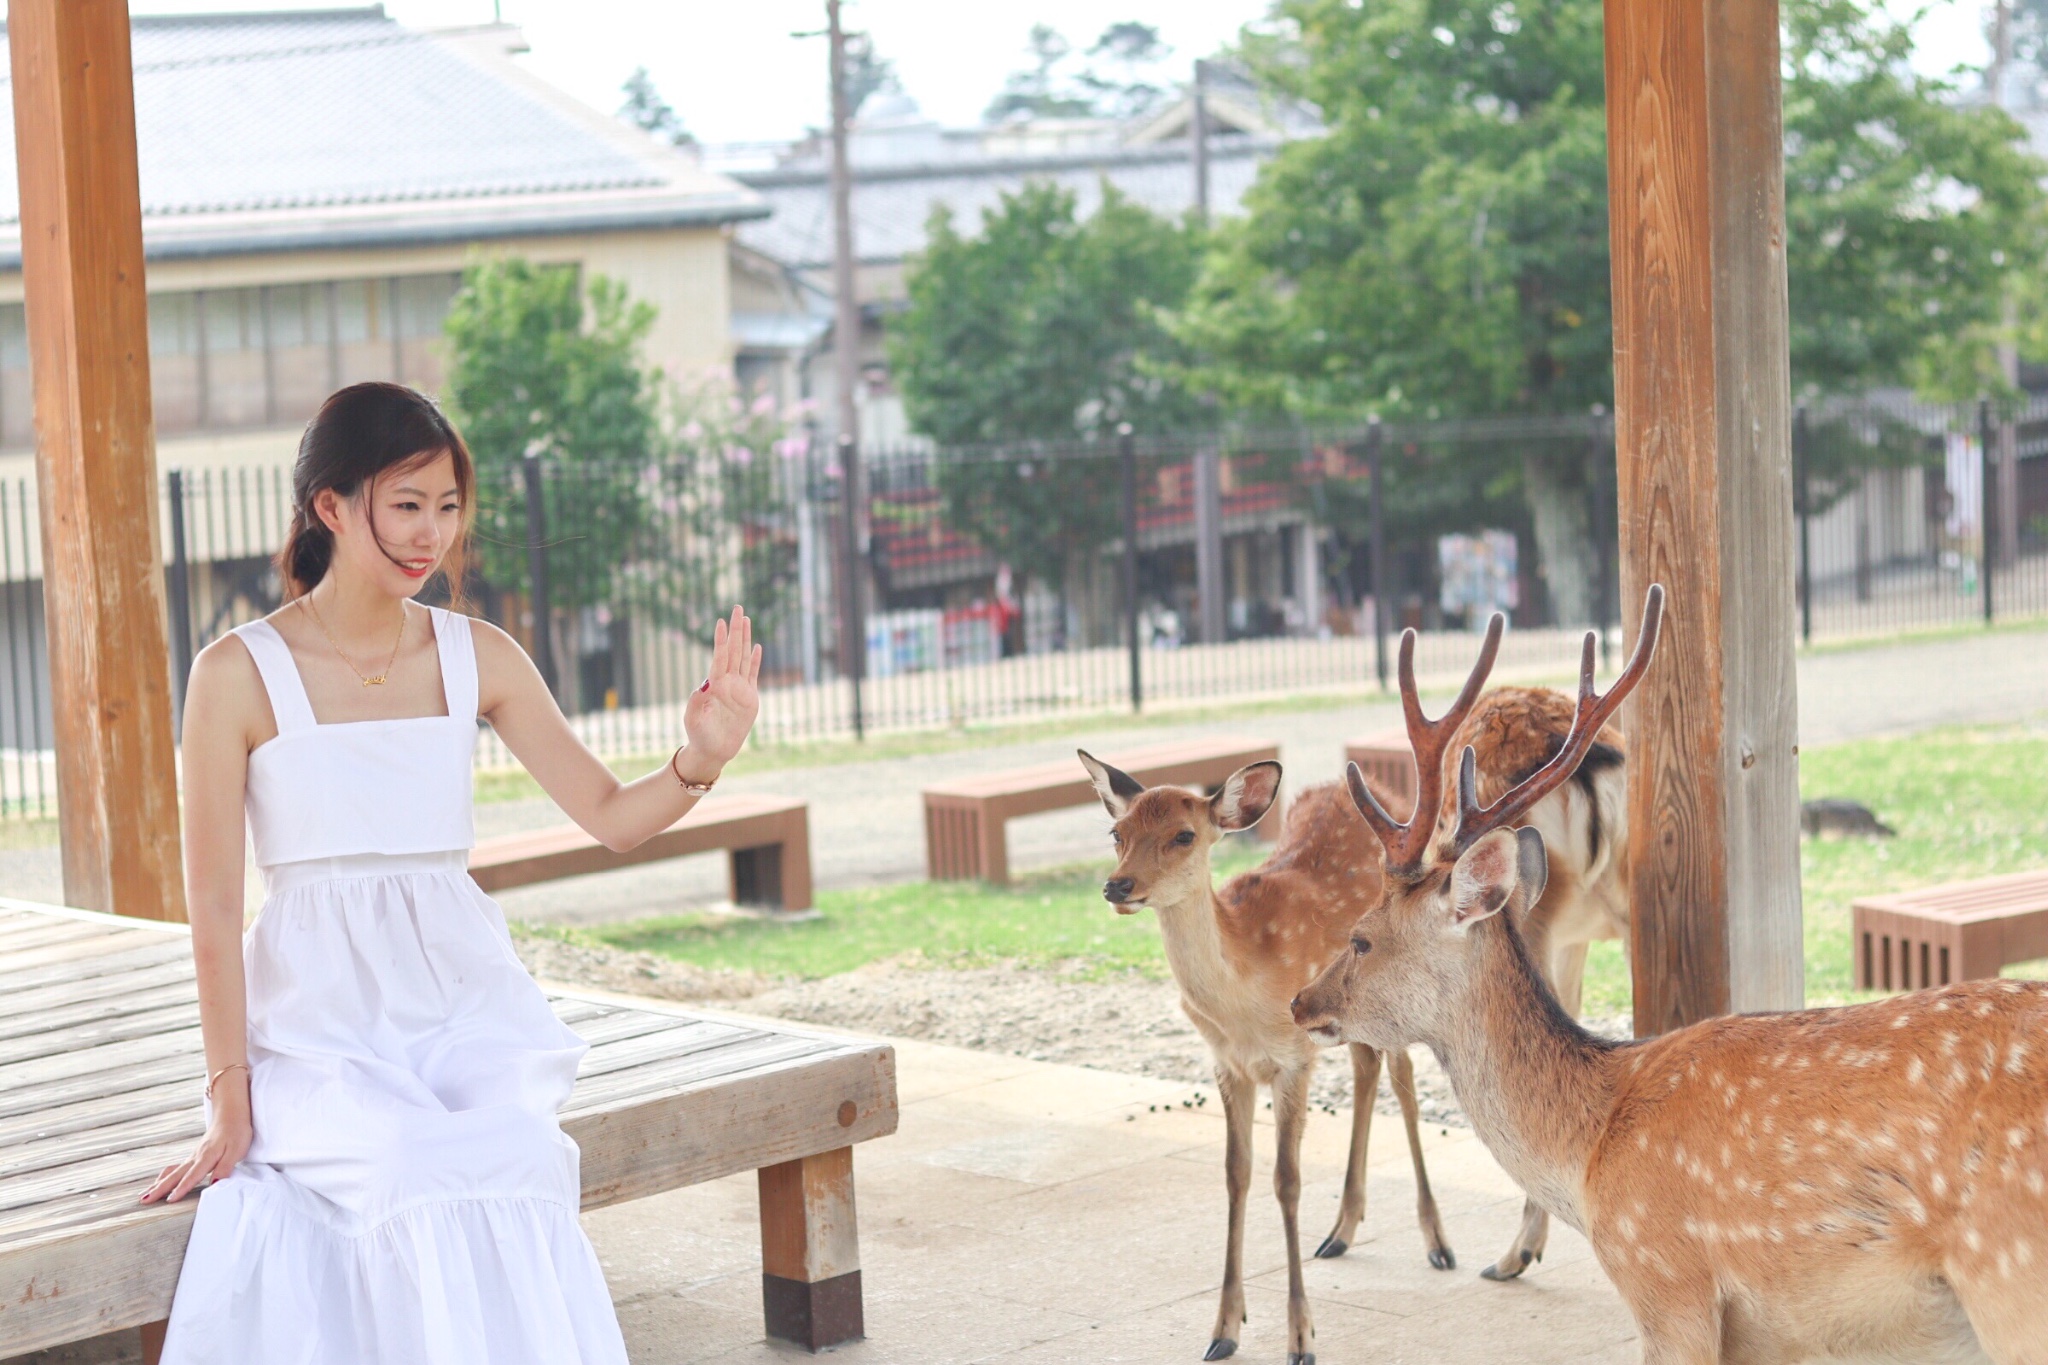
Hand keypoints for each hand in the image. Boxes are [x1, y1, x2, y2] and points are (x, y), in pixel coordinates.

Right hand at [141, 1075, 251, 1203]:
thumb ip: (224, 1168)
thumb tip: (214, 1184)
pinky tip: (159, 1181)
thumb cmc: (236, 1132)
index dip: (181, 1188)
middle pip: (175, 1175)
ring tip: (145, 1196)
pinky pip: (176, 1168)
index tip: (170, 1200)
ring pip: (173, 1172)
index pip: (192, 1176)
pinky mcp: (194, 1156)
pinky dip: (165, 1176)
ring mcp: (193, 1156)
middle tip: (144, 1201)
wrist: (231, 1114)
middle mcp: (195, 1157)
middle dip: (160, 1189)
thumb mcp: (236, 1151)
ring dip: (159, 1184)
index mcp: (206, 1157)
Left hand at [680, 606, 761, 775]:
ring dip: (746, 639)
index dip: (721, 639)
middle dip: (735, 629)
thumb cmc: (699, 735)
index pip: (720, 656)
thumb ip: (696, 703)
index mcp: (714, 685)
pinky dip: (756, 661)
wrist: (713, 750)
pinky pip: (754, 675)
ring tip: (746, 620)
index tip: (721, 621)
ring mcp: (740, 689)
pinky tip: (758, 647)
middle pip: (733, 651)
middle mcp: (728, 683)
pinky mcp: (750, 698)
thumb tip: (703, 685)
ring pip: (744, 658)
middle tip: (737, 608)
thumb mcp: (693, 719)